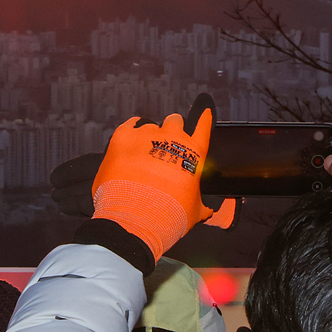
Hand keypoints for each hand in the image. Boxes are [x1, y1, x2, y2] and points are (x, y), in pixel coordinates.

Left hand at [92, 94, 236, 257]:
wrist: (137, 217)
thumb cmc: (169, 214)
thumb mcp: (194, 212)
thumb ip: (201, 206)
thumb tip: (208, 211)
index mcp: (193, 154)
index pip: (204, 128)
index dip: (204, 120)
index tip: (204, 113)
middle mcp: (173, 138)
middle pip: (175, 121)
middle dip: (170, 131)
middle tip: (163, 147)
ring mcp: (147, 134)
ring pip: (149, 126)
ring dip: (147, 137)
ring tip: (140, 157)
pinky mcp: (123, 136)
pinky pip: (128, 125)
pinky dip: (129, 132)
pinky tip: (127, 143)